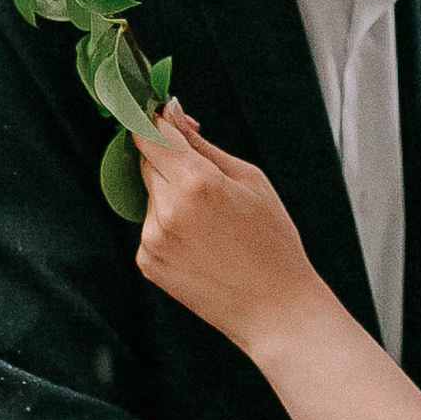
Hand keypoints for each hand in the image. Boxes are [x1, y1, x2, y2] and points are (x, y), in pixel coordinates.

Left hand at [134, 105, 334, 363]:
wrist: (273, 308)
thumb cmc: (272, 240)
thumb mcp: (249, 179)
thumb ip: (201, 143)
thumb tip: (169, 111)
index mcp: (196, 182)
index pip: (152, 132)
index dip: (155, 118)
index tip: (162, 114)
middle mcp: (166, 210)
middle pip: (147, 161)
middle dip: (169, 159)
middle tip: (207, 179)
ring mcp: (152, 239)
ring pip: (149, 194)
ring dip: (170, 194)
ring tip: (211, 221)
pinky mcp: (146, 262)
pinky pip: (149, 225)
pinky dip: (168, 224)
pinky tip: (201, 243)